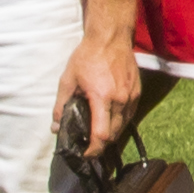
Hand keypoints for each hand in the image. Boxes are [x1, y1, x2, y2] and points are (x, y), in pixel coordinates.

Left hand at [53, 32, 140, 160]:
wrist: (111, 38)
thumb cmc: (88, 56)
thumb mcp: (68, 80)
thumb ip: (61, 105)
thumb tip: (56, 127)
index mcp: (102, 98)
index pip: (102, 135)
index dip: (93, 150)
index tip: (85, 154)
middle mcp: (121, 100)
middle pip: (114, 135)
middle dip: (101, 145)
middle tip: (89, 146)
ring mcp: (132, 97)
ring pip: (123, 126)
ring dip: (111, 134)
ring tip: (98, 134)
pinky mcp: (137, 92)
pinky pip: (129, 115)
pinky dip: (119, 122)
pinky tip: (109, 118)